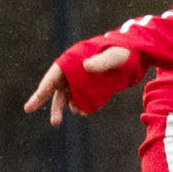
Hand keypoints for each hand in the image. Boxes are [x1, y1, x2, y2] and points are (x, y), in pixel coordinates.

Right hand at [23, 44, 143, 123]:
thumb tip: (86, 67)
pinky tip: (84, 111)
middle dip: (54, 106)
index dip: (43, 89)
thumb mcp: (114, 55)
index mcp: (74, 58)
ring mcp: (84, 79)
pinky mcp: (94, 87)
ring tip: (64, 118)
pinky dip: (82, 106)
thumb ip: (102, 61)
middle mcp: (75, 70)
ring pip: (69, 97)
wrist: (138, 53)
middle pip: (58, 90)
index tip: (34, 103)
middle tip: (54, 121)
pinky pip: (83, 100)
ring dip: (66, 108)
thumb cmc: (124, 50)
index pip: (54, 75)